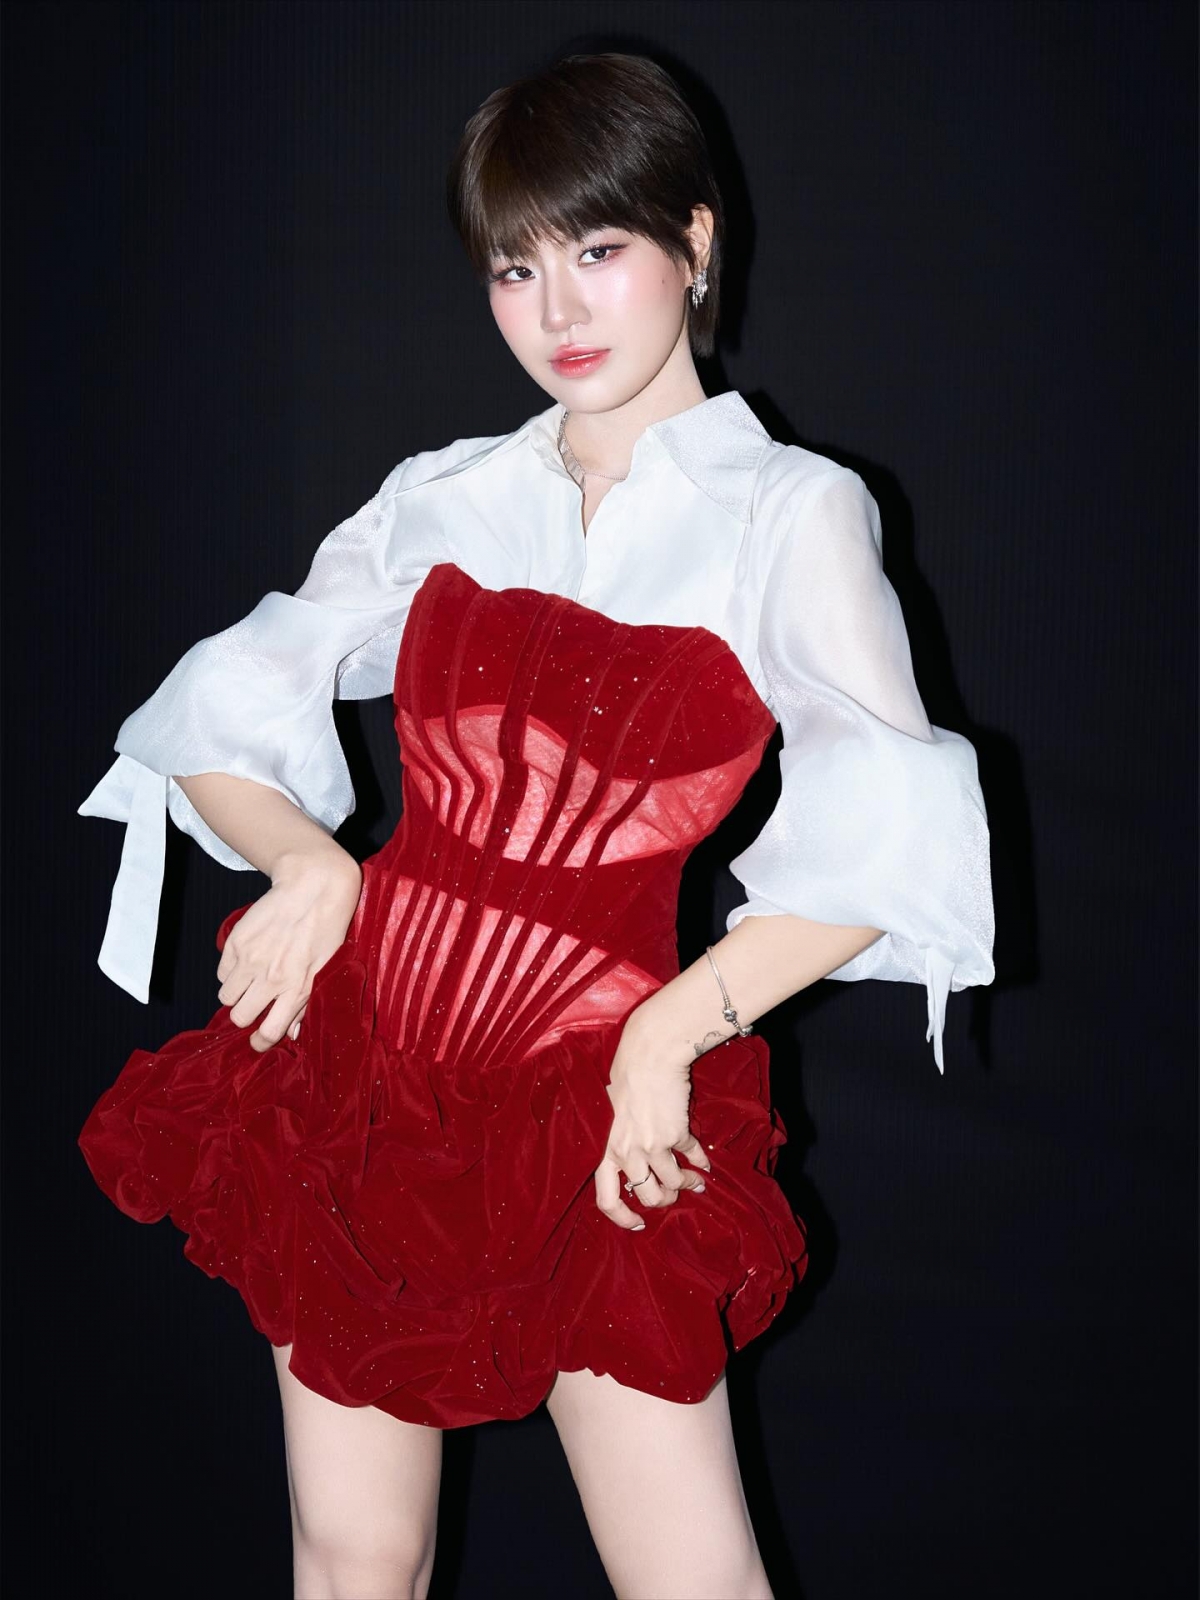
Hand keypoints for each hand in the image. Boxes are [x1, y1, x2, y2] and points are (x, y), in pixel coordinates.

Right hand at [216, 847, 362, 1052]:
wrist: (311, 888)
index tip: (258, 1040)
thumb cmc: (326, 929)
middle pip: (240, 1017)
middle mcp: (271, 978)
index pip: (269, 1032)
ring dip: (236, 993)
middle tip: (255, 1002)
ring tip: (252, 978)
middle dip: (246, 1014)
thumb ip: (305, 1004)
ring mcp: (251, 959)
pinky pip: (222, 972)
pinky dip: (231, 971)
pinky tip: (248, 959)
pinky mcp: (236, 942)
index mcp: (297, 989)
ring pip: (226, 996)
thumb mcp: (325, 970)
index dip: (260, 1042)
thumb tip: (292, 1033)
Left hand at [594, 1025, 712, 1231]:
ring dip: (688, 1184)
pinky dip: (701, 1163)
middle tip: (672, 1195)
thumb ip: (620, 1142)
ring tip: (696, 1182)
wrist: (650, 1053)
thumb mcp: (612, 1115)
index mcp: (605, 1148)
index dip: (622, 1217)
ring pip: (673, 1183)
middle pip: (647, 1197)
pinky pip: (692, 1157)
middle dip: (664, 1200)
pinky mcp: (676, 1134)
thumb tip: (637, 1168)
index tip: (639, 1224)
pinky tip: (705, 1164)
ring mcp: (652, 1145)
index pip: (606, 1199)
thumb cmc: (626, 1077)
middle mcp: (627, 1152)